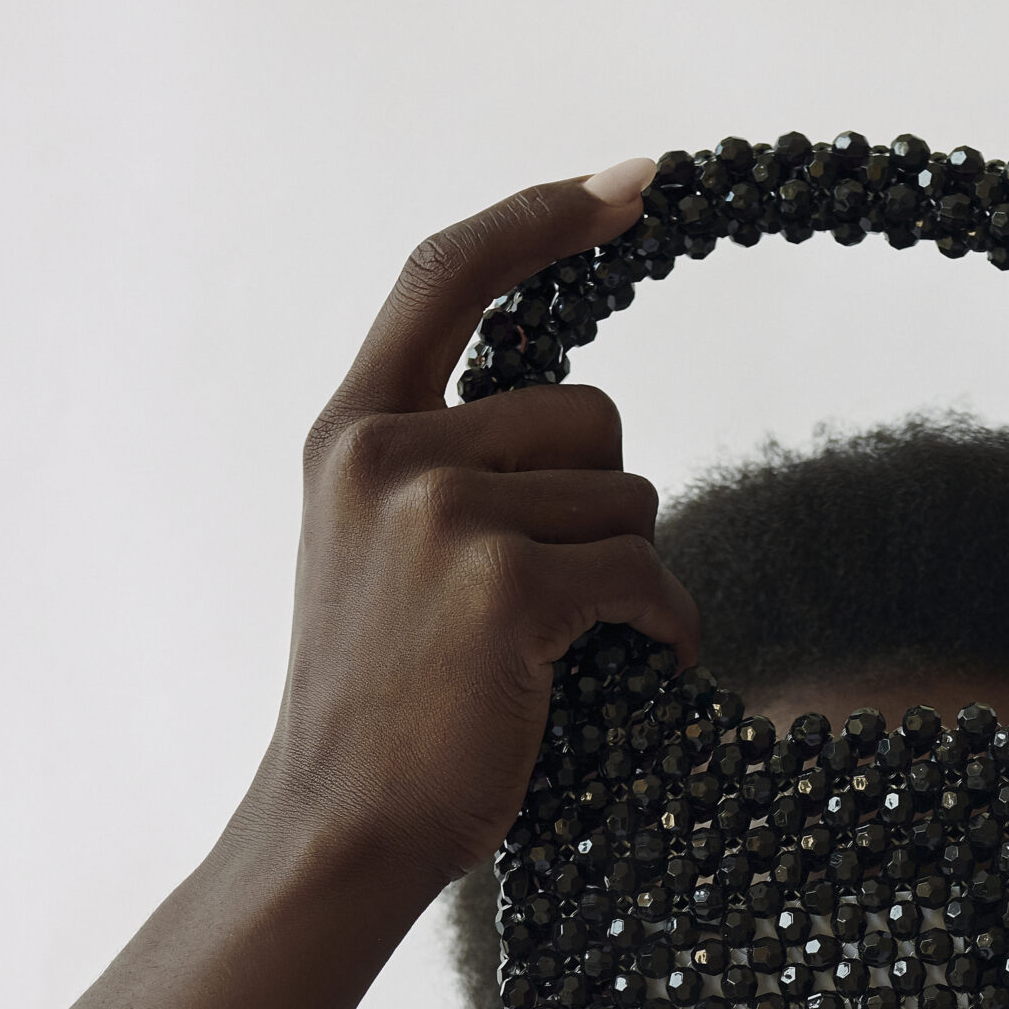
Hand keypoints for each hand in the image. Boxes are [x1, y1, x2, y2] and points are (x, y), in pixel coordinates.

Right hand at [251, 163, 699, 888]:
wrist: (343, 824)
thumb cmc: (387, 708)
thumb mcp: (380, 555)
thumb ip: (445, 467)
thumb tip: (586, 424)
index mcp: (352, 432)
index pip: (448, 276)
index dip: (543, 218)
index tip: (631, 184)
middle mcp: (389, 451)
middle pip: (588, 411)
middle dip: (607, 500)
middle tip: (560, 595)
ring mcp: (444, 513)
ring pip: (627, 495)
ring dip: (630, 572)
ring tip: (568, 648)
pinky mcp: (507, 584)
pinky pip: (643, 568)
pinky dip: (665, 621)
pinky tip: (644, 662)